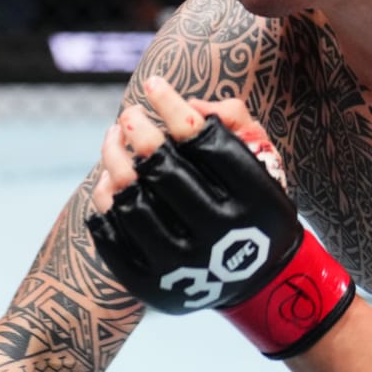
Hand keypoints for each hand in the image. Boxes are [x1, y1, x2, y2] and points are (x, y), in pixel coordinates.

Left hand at [87, 76, 353, 357]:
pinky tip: (110, 181)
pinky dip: (104, 200)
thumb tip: (189, 105)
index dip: (172, 108)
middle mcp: (219, 237)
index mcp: (255, 202)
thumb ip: (236, 127)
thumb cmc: (254, 209)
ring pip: (128, 200)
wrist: (256, 284)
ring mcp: (181, 266)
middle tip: (128, 115)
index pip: (204, 142)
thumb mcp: (267, 167)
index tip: (154, 85)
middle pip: (161, 170)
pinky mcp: (149, 286)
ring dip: (112, 160)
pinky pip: (108, 234)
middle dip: (138, 131)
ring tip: (112, 139)